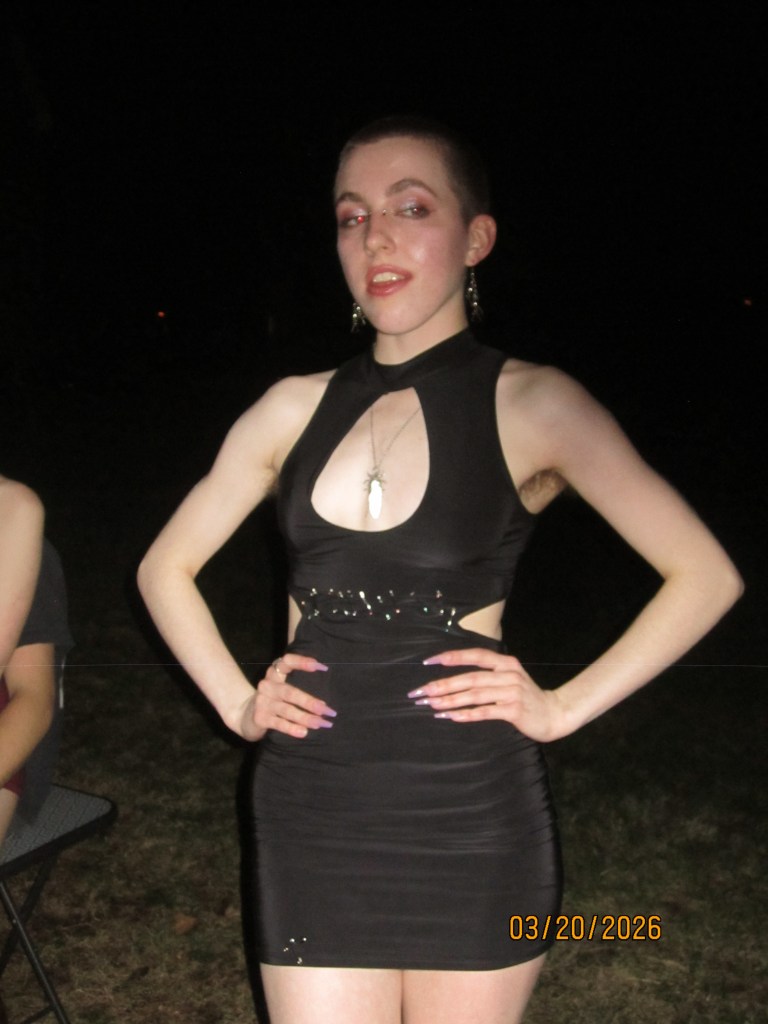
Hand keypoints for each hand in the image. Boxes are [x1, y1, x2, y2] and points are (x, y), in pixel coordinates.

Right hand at [237, 653, 335, 741]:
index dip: (303, 662)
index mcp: (275, 674)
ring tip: (321, 723)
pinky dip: (292, 728)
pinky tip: (303, 732)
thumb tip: (326, 694)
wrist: (245, 717)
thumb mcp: (281, 687)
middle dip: (310, 702)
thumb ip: (298, 682)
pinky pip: (278, 723)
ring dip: (305, 717)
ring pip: (286, 709)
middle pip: (290, 692)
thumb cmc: (273, 700)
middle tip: (327, 710)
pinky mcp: (260, 717)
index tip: (322, 667)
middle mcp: (267, 685)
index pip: (287, 662)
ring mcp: (262, 701)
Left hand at [409, 648, 569, 742]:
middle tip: (422, 691)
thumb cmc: (525, 696)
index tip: (428, 662)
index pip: (474, 655)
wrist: (554, 713)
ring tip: (431, 705)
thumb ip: (488, 674)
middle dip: (443, 684)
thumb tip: (455, 676)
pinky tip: (451, 716)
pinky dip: (466, 714)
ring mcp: (512, 692)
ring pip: (474, 694)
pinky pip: (485, 711)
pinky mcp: (514, 710)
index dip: (451, 657)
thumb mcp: (509, 678)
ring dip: (450, 700)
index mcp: (505, 663)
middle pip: (470, 677)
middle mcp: (508, 674)